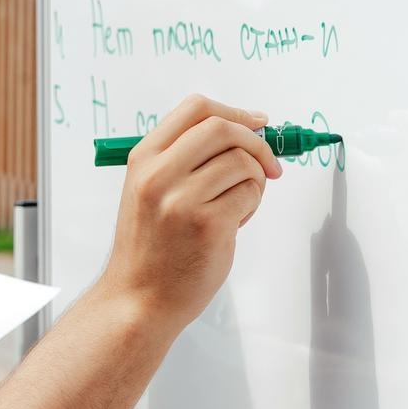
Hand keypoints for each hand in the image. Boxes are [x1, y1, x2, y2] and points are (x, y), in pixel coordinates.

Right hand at [97, 95, 280, 331]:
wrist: (139, 299)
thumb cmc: (151, 247)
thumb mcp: (149, 189)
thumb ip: (185, 158)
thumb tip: (244, 130)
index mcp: (144, 159)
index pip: (195, 109)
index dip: (234, 111)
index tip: (257, 123)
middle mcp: (159, 174)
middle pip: (223, 129)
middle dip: (256, 143)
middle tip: (268, 165)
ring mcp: (182, 200)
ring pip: (243, 163)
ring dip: (255, 181)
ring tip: (237, 205)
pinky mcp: (208, 225)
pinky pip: (250, 193)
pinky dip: (252, 204)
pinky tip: (234, 223)